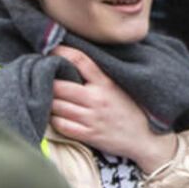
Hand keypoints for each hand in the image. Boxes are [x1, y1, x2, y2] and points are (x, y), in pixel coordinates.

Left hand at [49, 46, 175, 172]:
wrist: (145, 138)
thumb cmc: (131, 110)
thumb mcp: (119, 87)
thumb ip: (99, 76)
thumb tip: (73, 61)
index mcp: (106, 82)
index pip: (80, 60)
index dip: (61, 52)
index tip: (49, 49)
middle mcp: (97, 99)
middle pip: (59, 86)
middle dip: (48, 82)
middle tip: (43, 79)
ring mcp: (92, 118)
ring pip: (56, 106)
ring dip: (49, 102)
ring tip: (49, 98)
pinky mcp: (89, 135)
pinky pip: (61, 125)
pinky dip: (55, 120)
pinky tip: (57, 116)